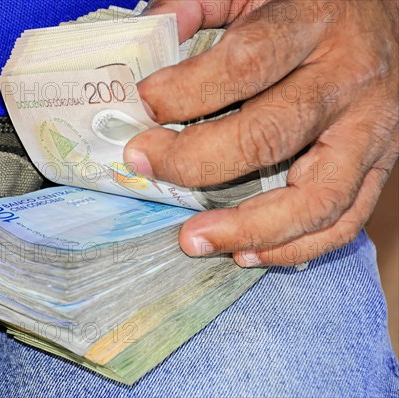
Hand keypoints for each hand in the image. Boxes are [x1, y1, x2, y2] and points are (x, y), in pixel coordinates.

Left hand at [124, 0, 398, 265]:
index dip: (187, 91)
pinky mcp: (380, 166)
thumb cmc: (310, 2)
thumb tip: (149, 34)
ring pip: (316, 198)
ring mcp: (372, 130)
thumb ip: (200, 3)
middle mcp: (349, 79)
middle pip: (270, 135)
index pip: (247, 63)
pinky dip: (294, 249)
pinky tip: (246, 254)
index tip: (143, 104)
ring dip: (247, 229)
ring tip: (192, 240)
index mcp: (316, 21)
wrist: (387, 13)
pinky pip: (345, 221)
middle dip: (196, 161)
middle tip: (143, 165)